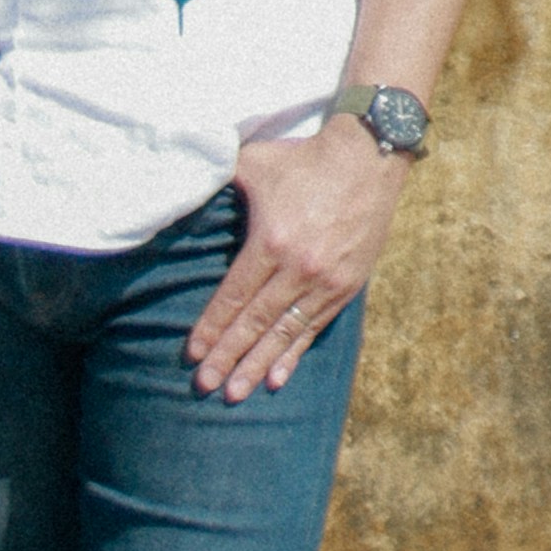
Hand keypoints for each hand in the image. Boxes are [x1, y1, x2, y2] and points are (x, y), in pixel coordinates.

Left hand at [190, 114, 396, 397]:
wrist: (368, 158)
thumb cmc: (303, 158)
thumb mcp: (253, 162)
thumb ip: (218, 179)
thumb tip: (182, 182)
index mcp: (271, 240)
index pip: (235, 295)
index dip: (213, 326)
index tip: (193, 352)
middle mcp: (298, 268)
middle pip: (256, 322)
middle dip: (227, 356)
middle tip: (203, 385)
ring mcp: (325, 281)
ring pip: (284, 333)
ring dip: (258, 366)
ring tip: (235, 393)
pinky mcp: (346, 287)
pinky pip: (314, 328)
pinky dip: (294, 355)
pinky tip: (276, 379)